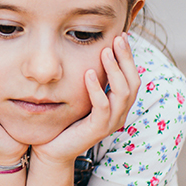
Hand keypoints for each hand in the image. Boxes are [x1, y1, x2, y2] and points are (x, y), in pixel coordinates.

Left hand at [31, 33, 139, 167]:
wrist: (52, 149)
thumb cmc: (66, 120)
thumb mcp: (80, 95)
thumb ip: (89, 79)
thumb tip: (89, 51)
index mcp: (118, 104)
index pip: (131, 77)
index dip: (128, 57)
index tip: (122, 36)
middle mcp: (119, 113)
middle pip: (133, 82)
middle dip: (126, 59)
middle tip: (118, 39)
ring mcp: (111, 123)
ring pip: (122, 94)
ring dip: (114, 70)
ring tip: (105, 52)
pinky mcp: (97, 130)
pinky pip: (102, 107)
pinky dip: (97, 89)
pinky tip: (88, 73)